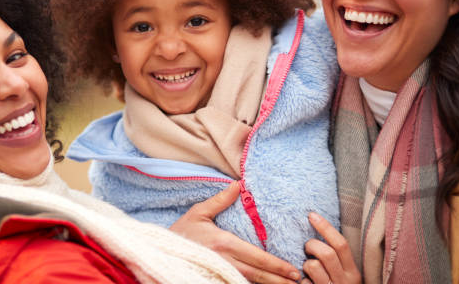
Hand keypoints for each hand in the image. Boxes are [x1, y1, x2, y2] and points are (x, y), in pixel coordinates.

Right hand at [170, 182, 300, 283]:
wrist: (160, 251)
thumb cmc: (181, 232)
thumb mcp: (199, 212)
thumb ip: (220, 200)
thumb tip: (238, 184)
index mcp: (224, 244)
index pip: (257, 257)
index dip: (277, 265)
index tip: (293, 269)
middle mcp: (224, 262)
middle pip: (258, 275)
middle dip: (279, 280)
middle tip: (298, 282)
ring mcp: (219, 274)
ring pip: (249, 283)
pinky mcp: (214, 279)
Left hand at [302, 213, 360, 283]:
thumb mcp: (343, 275)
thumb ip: (335, 258)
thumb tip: (319, 229)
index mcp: (353, 272)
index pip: (341, 244)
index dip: (325, 227)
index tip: (311, 215)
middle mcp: (345, 282)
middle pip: (326, 253)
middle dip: (312, 245)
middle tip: (307, 248)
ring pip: (313, 266)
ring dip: (305, 264)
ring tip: (306, 270)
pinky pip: (303, 282)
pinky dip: (300, 280)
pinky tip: (303, 283)